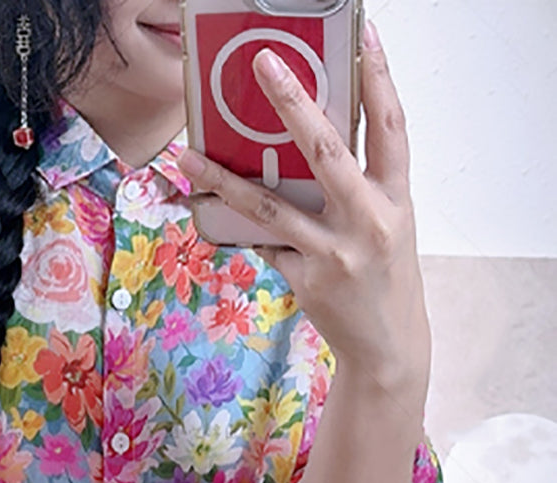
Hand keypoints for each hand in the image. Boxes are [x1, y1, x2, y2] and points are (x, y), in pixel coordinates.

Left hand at [178, 21, 430, 392]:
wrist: (388, 345)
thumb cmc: (384, 278)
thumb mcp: (388, 224)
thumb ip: (357, 185)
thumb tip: (306, 144)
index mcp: (396, 197)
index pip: (391, 125)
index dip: (380, 78)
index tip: (365, 34)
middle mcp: (369, 220)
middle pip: (327, 149)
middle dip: (293, 101)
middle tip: (264, 62)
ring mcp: (336, 252)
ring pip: (271, 205)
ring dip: (224, 179)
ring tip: (188, 155)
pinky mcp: (307, 278)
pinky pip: (266, 244)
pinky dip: (246, 230)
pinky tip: (220, 216)